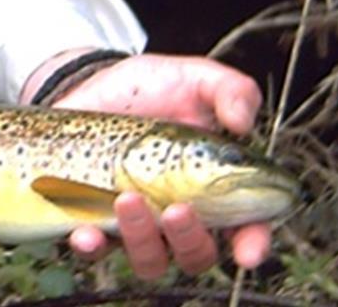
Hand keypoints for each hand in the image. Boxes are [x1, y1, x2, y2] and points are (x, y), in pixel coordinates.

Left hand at [48, 53, 273, 275]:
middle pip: (196, 254)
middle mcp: (179, 214)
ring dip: (141, 239)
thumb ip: (229, 91)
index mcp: (215, 188)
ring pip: (149, 259)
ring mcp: (137, 223)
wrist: (92, 85)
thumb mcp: (195, 79)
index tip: (247, 251)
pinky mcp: (94, 219)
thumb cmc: (153, 88)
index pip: (245, 229)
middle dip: (189, 240)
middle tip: (177, 209)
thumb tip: (242, 122)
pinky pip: (96, 250)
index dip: (251, 244)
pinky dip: (92, 246)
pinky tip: (85, 231)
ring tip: (127, 198)